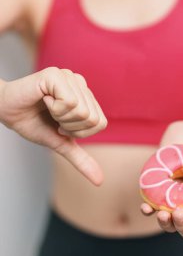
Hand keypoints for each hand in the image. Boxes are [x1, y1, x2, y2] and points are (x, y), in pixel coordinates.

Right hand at [0, 67, 107, 184]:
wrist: (4, 111)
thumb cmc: (31, 122)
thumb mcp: (60, 142)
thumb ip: (80, 158)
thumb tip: (99, 181)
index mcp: (85, 96)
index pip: (100, 123)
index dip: (79, 132)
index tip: (61, 126)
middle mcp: (80, 83)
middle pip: (92, 119)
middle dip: (70, 127)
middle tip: (53, 117)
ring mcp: (69, 76)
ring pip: (82, 112)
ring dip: (60, 118)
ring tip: (47, 107)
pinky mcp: (56, 74)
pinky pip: (70, 103)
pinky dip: (54, 109)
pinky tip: (44, 99)